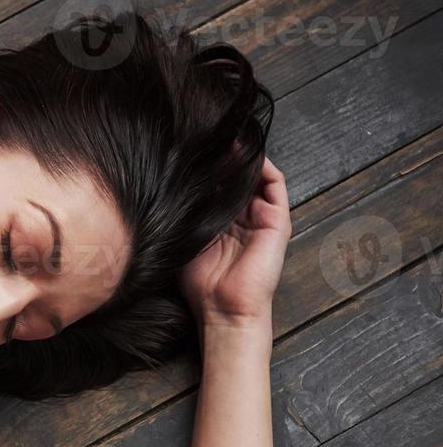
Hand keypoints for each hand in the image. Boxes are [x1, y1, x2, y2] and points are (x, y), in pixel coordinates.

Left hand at [179, 156, 291, 329]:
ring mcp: (262, 217)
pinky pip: (274, 184)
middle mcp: (244, 216)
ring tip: (225, 140)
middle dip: (223, 156)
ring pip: (255, 175)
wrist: (223, 308)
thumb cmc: (200, 282)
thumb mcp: (186, 238)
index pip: (218, 184)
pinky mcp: (277, 220)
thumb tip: (169, 182)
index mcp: (222, 221)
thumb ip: (185, 213)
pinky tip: (244, 154)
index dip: (207, 167)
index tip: (190, 149)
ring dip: (242, 157)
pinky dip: (262, 166)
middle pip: (236, 176)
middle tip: (206, 138)